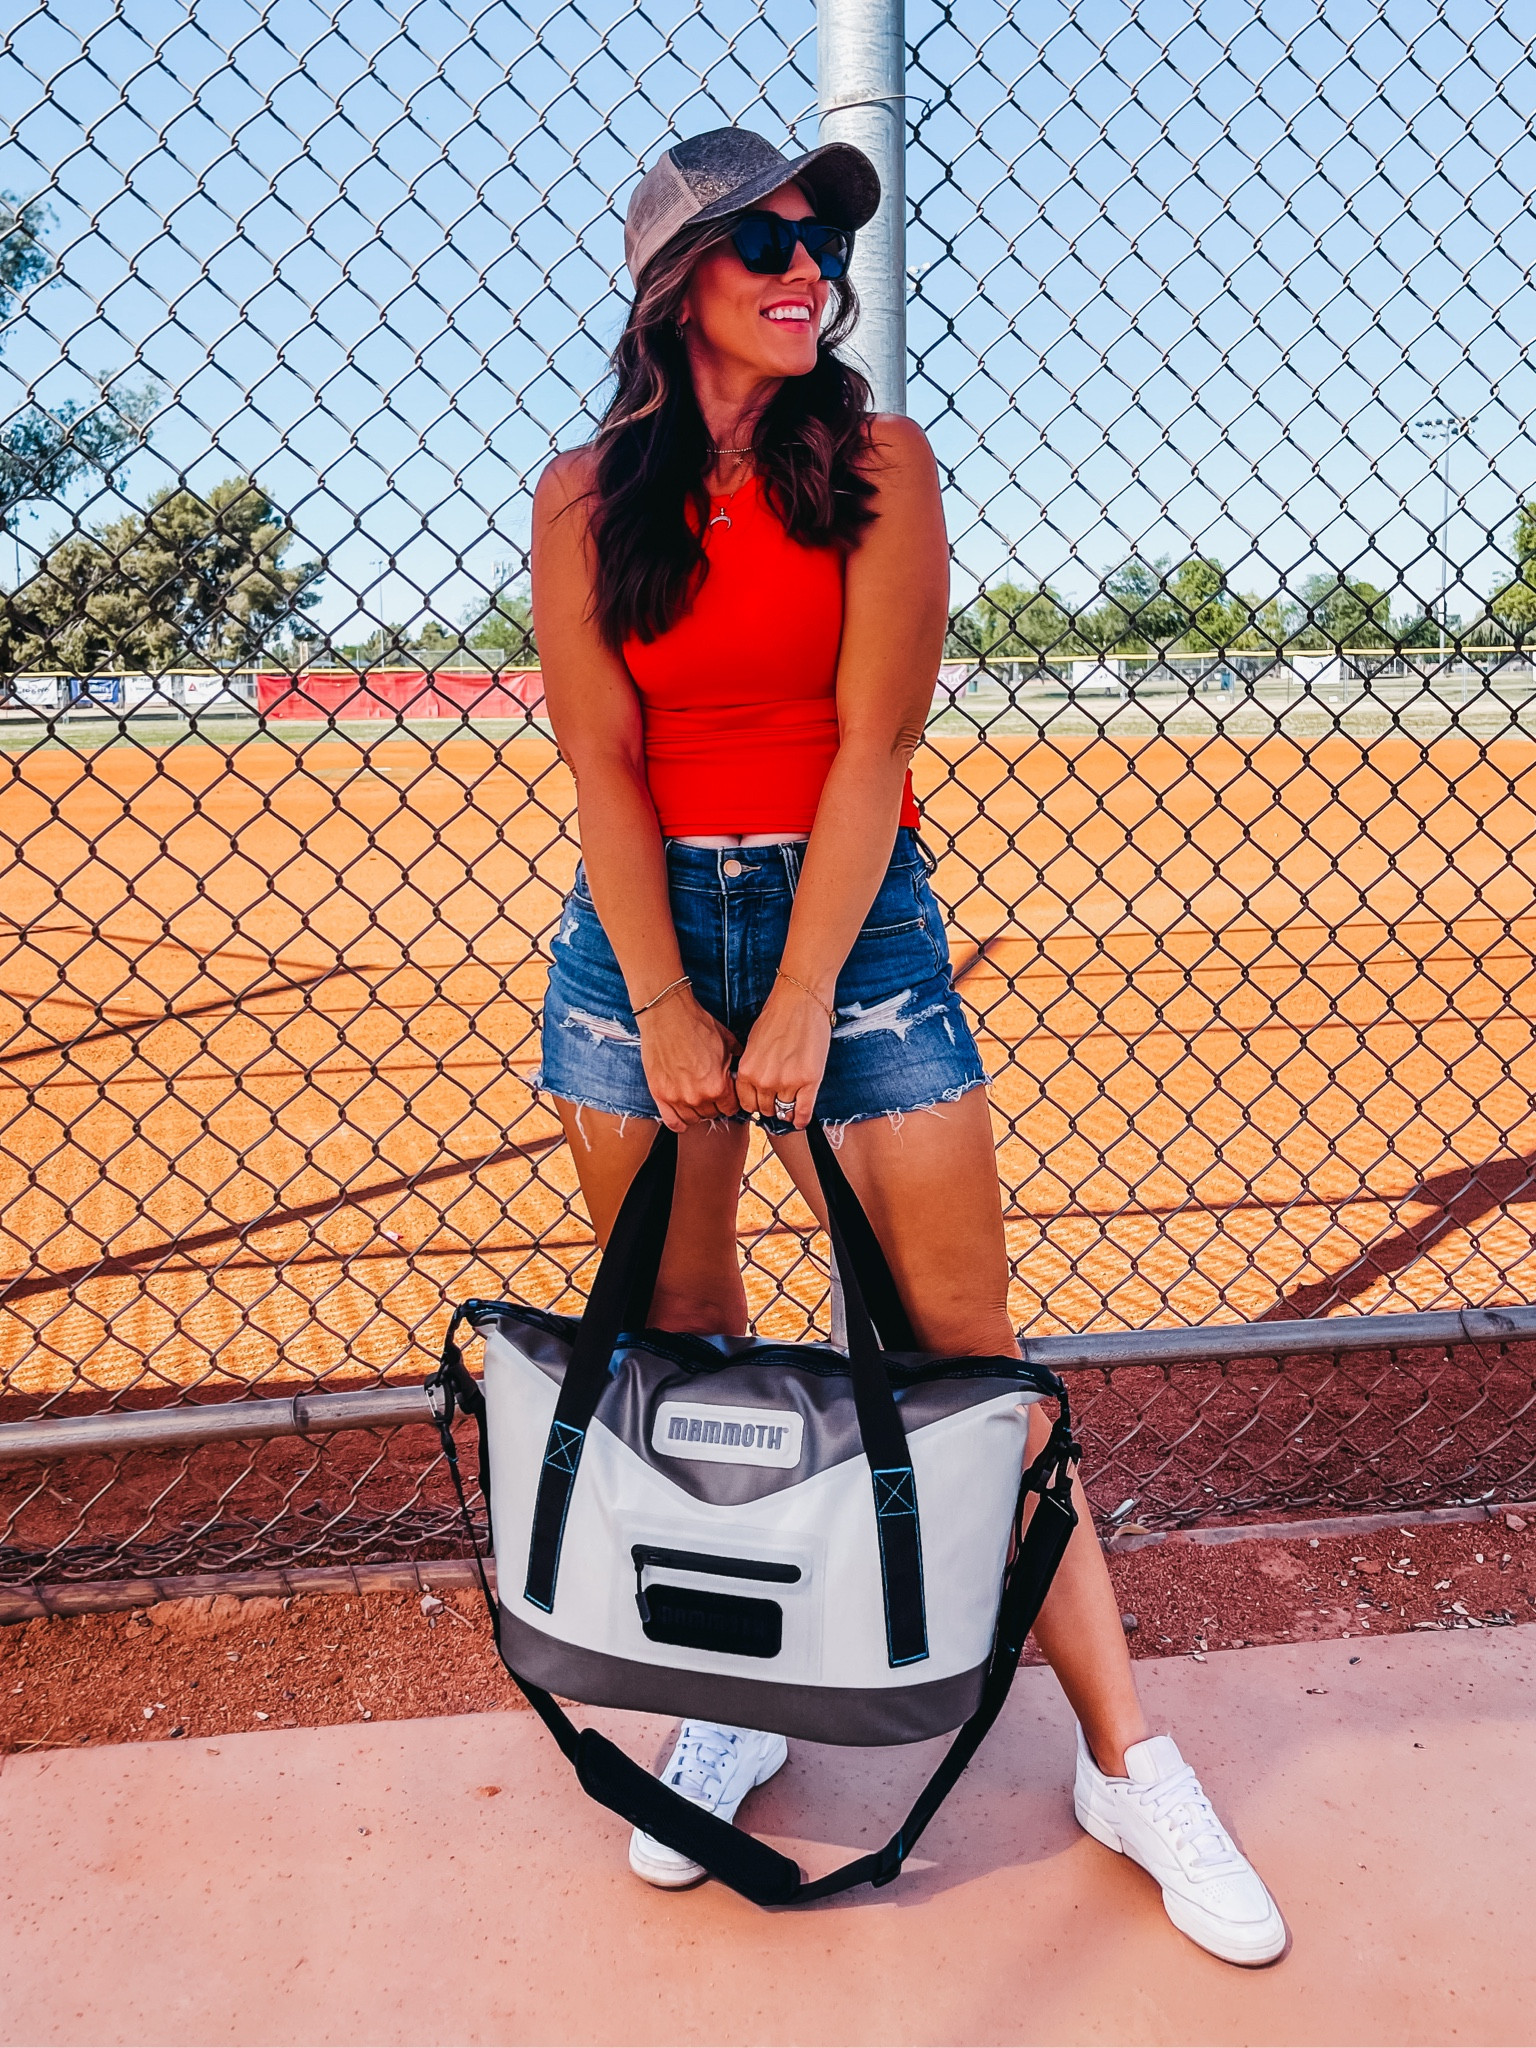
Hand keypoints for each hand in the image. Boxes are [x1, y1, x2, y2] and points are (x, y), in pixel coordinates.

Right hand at [638, 990, 740, 1130]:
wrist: (667, 1015)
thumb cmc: (698, 1025)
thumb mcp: (728, 1042)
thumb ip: (737, 1062)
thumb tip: (743, 1072)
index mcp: (718, 1086)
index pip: (731, 1108)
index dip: (731, 1099)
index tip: (727, 1092)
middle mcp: (698, 1097)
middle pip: (713, 1114)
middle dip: (715, 1104)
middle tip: (710, 1090)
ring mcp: (677, 1098)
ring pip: (693, 1119)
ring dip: (697, 1111)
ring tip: (696, 1096)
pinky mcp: (659, 1095)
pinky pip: (672, 1122)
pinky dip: (679, 1120)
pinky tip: (683, 1111)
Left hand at [735, 979, 832, 1129]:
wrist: (800, 1000)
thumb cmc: (777, 1018)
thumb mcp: (753, 1046)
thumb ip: (753, 1070)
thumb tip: (756, 1090)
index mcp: (747, 1071)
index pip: (747, 1104)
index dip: (756, 1104)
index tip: (763, 1103)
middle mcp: (764, 1080)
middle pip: (765, 1110)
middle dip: (771, 1107)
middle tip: (779, 1101)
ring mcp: (787, 1082)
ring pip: (784, 1111)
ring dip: (787, 1111)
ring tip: (792, 1106)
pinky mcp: (809, 1080)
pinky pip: (804, 1111)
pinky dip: (802, 1119)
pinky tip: (802, 1119)